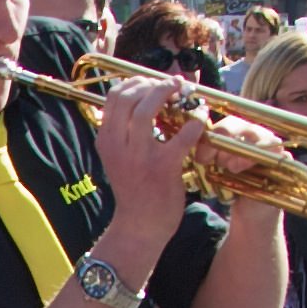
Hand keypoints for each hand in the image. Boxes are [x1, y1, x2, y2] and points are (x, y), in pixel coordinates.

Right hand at [90, 74, 196, 241]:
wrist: (140, 226)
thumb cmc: (134, 191)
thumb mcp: (118, 158)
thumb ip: (123, 133)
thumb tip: (140, 101)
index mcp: (106, 141)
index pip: (114, 96)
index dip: (135, 82)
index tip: (151, 81)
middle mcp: (118, 146)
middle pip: (128, 97)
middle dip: (152, 83)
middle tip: (171, 84)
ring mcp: (140, 156)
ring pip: (148, 108)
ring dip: (168, 93)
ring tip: (184, 91)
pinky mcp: (163, 167)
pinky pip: (182, 134)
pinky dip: (194, 121)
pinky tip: (200, 118)